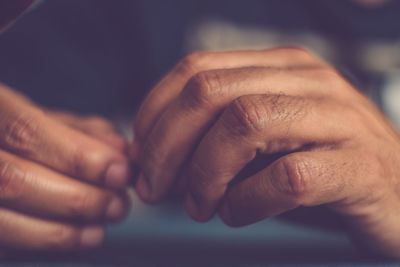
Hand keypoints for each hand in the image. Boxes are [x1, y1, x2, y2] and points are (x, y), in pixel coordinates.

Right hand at [0, 84, 130, 255]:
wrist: (0, 151)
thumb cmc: (25, 133)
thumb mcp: (53, 121)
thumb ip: (88, 134)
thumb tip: (122, 154)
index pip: (27, 132)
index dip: (78, 157)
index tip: (119, 172)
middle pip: (14, 181)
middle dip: (77, 199)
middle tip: (117, 205)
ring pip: (2, 222)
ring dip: (61, 232)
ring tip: (98, 230)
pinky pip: (3, 245)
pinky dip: (42, 247)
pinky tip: (74, 241)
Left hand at [133, 48, 399, 257]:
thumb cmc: (320, 167)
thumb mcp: (263, 141)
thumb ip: (213, 137)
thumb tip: (152, 154)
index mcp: (279, 68)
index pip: (196, 69)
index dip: (156, 111)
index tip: (143, 153)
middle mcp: (307, 81)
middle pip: (210, 92)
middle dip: (167, 145)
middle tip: (157, 187)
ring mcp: (337, 119)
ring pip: (245, 123)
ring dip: (205, 174)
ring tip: (201, 206)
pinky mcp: (359, 167)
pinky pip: (287, 178)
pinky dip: (248, 202)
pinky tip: (240, 213)